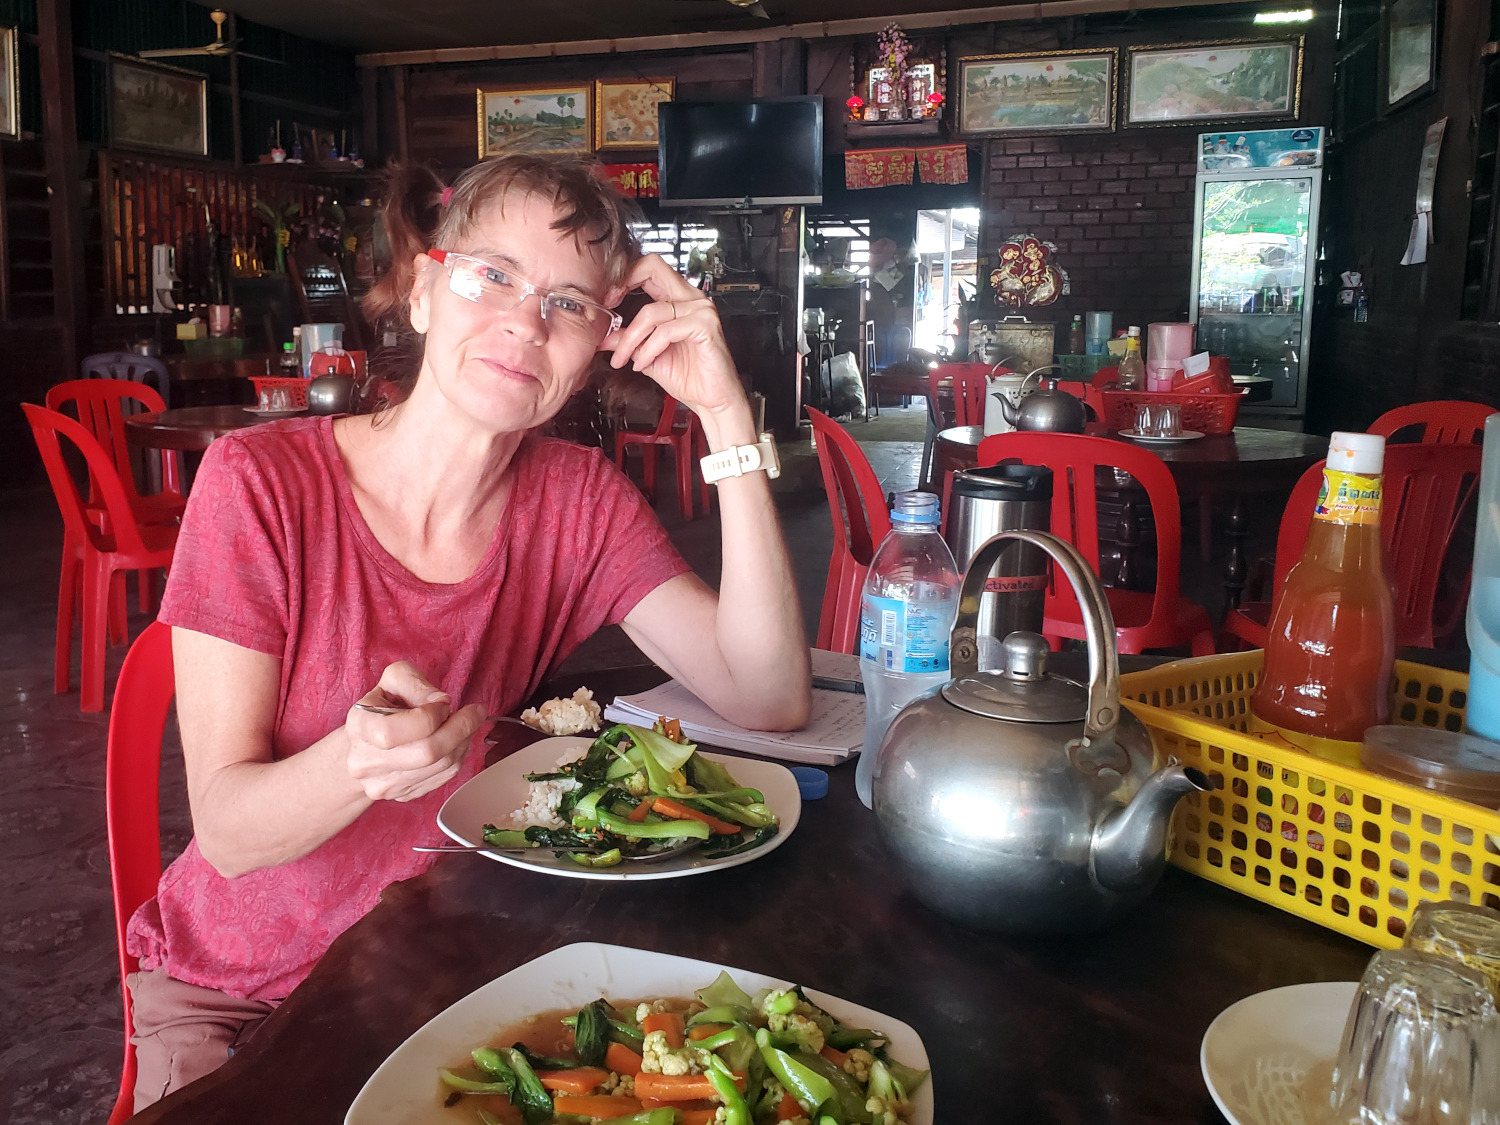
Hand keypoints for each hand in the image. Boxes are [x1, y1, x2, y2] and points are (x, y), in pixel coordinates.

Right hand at [344, 662, 487, 802]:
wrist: (363, 748)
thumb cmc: (380, 708)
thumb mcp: (392, 681)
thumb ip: (415, 684)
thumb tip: (441, 701)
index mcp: (360, 727)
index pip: (394, 731)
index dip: (428, 716)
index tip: (442, 704)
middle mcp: (367, 762)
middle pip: (426, 752)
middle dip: (460, 728)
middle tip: (475, 712)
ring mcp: (385, 784)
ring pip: (442, 766)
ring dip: (463, 741)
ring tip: (465, 724)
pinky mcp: (403, 795)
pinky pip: (444, 777)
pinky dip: (458, 756)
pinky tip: (456, 741)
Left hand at [603, 254, 746, 422]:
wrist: (712, 400)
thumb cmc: (689, 377)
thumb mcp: (647, 355)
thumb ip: (629, 340)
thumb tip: (605, 335)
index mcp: (678, 299)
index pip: (649, 268)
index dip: (624, 277)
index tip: (607, 299)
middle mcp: (691, 298)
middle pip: (653, 267)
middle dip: (624, 284)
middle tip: (608, 306)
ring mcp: (700, 310)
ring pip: (651, 312)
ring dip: (631, 339)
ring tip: (624, 358)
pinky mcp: (705, 326)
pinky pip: (665, 332)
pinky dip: (648, 350)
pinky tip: (643, 363)